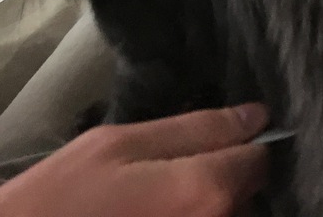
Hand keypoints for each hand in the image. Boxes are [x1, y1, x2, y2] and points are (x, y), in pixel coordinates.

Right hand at [0, 104, 270, 216]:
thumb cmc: (61, 199)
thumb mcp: (121, 145)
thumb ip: (196, 128)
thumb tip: (256, 116)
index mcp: (207, 190)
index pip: (261, 156)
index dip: (244, 141)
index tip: (221, 137)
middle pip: (248, 190)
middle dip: (225, 173)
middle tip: (176, 168)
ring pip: (230, 213)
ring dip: (207, 201)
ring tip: (159, 196)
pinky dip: (193, 214)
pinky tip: (156, 212)